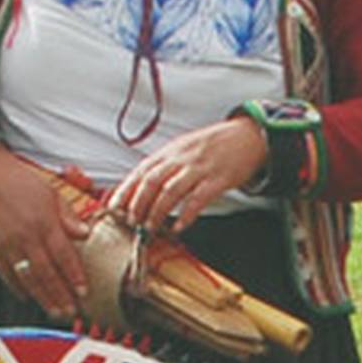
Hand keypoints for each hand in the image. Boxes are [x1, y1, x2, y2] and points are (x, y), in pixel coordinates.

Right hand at [0, 144, 96, 322]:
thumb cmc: (21, 183)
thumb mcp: (52, 193)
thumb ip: (69, 217)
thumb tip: (85, 234)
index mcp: (44, 221)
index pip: (63, 254)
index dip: (74, 275)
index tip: (84, 292)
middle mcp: (26, 235)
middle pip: (47, 272)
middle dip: (60, 295)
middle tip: (72, 311)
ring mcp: (8, 244)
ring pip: (27, 278)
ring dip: (43, 298)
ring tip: (55, 312)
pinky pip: (6, 274)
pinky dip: (18, 288)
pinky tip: (29, 298)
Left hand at [107, 119, 272, 236]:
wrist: (248, 136)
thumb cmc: (215, 145)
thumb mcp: (185, 148)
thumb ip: (166, 165)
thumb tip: (143, 186)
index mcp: (171, 151)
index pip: (141, 171)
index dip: (126, 190)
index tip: (113, 206)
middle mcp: (181, 158)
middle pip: (152, 181)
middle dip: (138, 203)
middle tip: (131, 221)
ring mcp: (199, 168)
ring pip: (170, 191)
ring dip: (157, 211)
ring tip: (149, 227)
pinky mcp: (217, 179)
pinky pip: (198, 199)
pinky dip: (186, 215)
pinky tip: (179, 227)